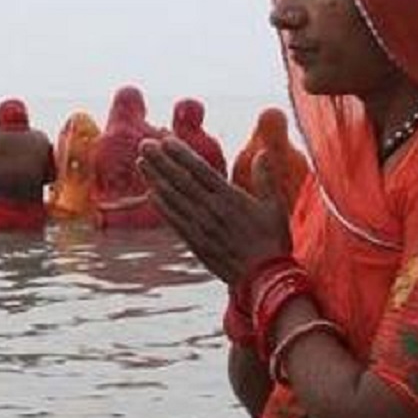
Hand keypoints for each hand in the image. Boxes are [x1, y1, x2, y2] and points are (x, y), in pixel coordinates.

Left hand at [139, 137, 289, 284]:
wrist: (263, 278)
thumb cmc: (272, 240)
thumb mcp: (275, 206)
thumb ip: (266, 178)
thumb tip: (263, 152)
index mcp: (231, 198)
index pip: (200, 170)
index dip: (181, 154)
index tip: (165, 140)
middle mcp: (212, 210)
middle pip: (181, 181)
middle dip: (161, 161)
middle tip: (143, 144)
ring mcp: (200, 227)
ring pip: (173, 199)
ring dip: (155, 179)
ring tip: (141, 163)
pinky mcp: (194, 242)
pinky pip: (174, 221)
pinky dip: (161, 206)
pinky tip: (150, 194)